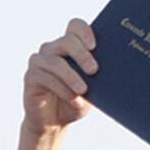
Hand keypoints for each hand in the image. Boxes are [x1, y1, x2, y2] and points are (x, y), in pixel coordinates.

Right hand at [16, 18, 99, 149]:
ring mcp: (40, 61)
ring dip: (71, 76)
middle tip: (94, 70)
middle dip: (82, 55)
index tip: (95, 46)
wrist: (56, 122)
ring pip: (55, 62)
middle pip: (67, 41)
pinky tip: (73, 100)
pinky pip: (45, 78)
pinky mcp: (31, 76)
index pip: (75, 26)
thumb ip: (100, 78)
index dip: (84, 32)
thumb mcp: (93, 90)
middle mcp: (53, 49)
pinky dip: (62, 89)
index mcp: (70, 46)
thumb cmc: (76, 101)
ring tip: (83, 90)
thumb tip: (119, 70)